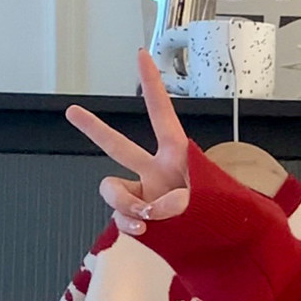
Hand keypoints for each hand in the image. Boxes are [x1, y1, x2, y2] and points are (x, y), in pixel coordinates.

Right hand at [65, 48, 288, 236]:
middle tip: (72, 111)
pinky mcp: (139, 217)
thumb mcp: (208, 199)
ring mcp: (145, 193)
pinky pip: (120, 218)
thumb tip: (148, 211)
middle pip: (118, 146)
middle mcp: (156, 170)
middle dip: (94, 129)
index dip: (151, 84)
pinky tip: (144, 230)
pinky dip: (128, 224)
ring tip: (147, 217)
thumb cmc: (228, 213)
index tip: (141, 55)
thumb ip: (175, 202)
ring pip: (111, 189)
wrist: (228, 245)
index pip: (161, 113)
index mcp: (178, 154)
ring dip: (123, 203)